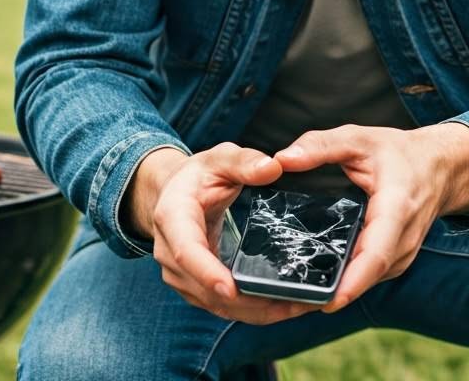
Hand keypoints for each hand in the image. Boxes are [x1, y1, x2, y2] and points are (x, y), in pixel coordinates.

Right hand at [139, 143, 318, 323]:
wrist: (174, 193)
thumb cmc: (198, 175)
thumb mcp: (220, 158)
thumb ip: (245, 162)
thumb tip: (273, 167)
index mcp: (173, 218)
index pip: (187, 251)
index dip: (207, 272)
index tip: (231, 288)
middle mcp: (170, 254)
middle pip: (206, 289)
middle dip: (249, 300)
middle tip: (293, 302)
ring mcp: (181, 277)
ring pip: (218, 306)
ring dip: (257, 311)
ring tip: (298, 306)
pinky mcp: (195, 289)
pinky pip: (224, 308)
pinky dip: (254, 311)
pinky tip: (284, 307)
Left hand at [274, 122, 468, 312]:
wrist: (440, 169)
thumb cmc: (399, 153)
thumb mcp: (359, 139)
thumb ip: (320, 146)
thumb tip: (282, 159)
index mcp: (396, 207)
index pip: (377, 252)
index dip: (354, 280)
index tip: (329, 301)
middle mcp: (402, 240)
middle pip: (365, 277)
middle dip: (326, 294)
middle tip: (283, 305)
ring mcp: (400, 256)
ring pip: (363, 283)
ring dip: (329, 294)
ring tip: (286, 302)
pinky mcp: (392, 263)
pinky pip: (364, 279)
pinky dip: (339, 285)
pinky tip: (308, 287)